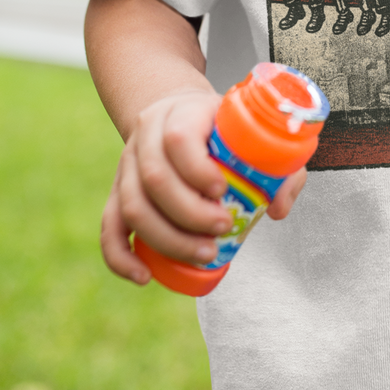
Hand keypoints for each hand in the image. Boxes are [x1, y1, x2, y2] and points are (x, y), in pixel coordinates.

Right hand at [102, 92, 309, 284]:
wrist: (179, 114)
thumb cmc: (222, 129)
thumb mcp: (253, 132)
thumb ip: (280, 166)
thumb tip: (275, 209)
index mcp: (181, 113)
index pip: (179, 139)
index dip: (198, 170)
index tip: (223, 190)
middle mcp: (147, 136)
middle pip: (154, 178)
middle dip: (190, 213)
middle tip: (223, 228)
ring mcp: (127, 165)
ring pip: (132, 205)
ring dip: (167, 238)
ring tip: (204, 253)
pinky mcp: (117, 192)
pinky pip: (109, 227)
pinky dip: (121, 256)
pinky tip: (144, 276)